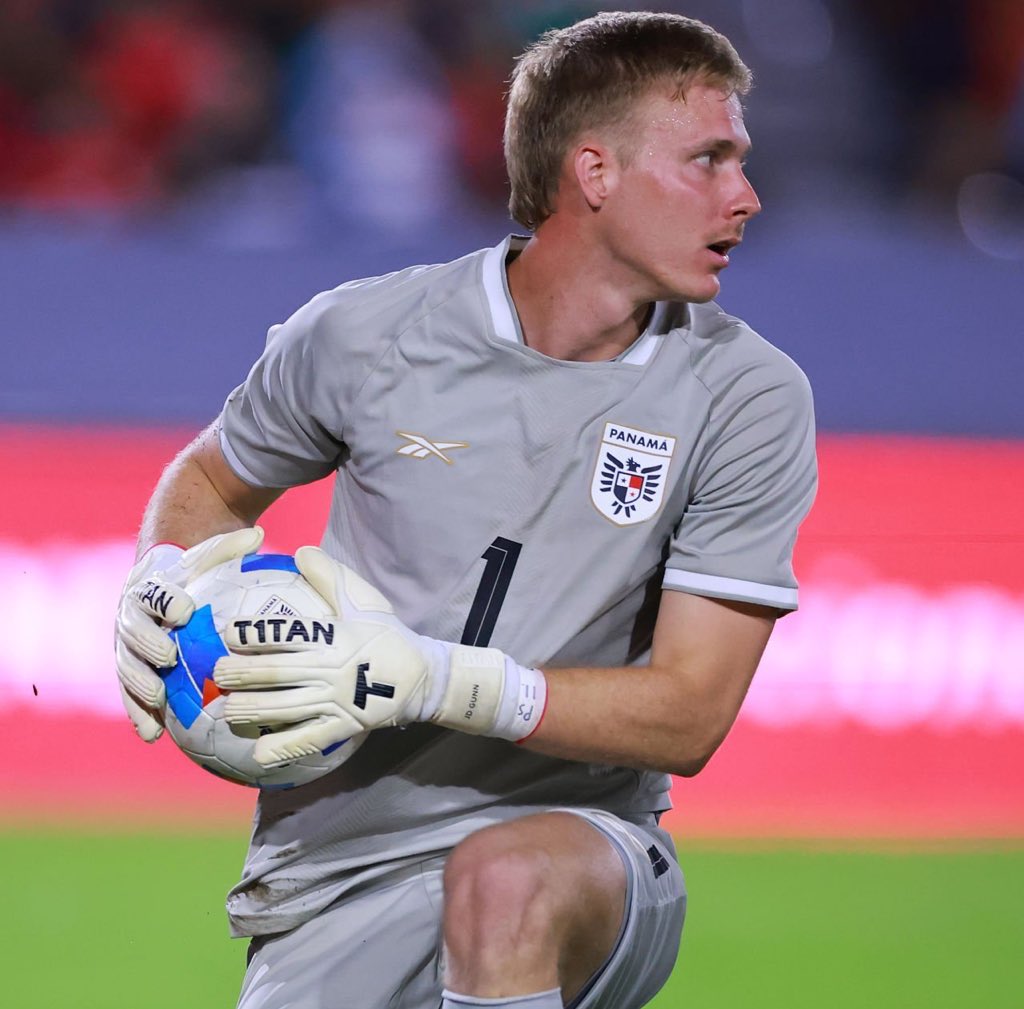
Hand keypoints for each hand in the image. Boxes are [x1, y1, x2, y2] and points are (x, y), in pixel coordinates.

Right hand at [114, 526, 265, 740]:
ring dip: (139, 686)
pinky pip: (130, 696)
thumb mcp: (211, 556)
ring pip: (126, 668)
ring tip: (159, 703)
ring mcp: (126, 647)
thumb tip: (258, 535)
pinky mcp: (130, 672)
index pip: (153, 592)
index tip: (185, 610)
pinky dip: (138, 715)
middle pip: (132, 632)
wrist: (163, 585)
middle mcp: (130, 618)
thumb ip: (230, 547)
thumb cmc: (195, 571)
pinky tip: (153, 736)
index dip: (165, 600)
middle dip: (148, 645)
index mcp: (148, 589)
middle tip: (169, 658)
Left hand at [213, 546, 547, 766]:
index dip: (253, 633)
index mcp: (332, 637)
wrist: (423, 676)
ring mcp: (336, 701)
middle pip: (276, 673)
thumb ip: (330, 576)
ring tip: (226, 711)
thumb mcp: (363, 600)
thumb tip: (300, 550)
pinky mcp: (344, 727)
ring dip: (252, 710)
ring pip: (285, 708)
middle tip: (216, 672)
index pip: (286, 633)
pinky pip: (309, 740)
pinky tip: (258, 756)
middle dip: (240, 673)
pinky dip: (283, 748)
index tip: (227, 632)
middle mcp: (330, 670)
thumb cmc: (386, 634)